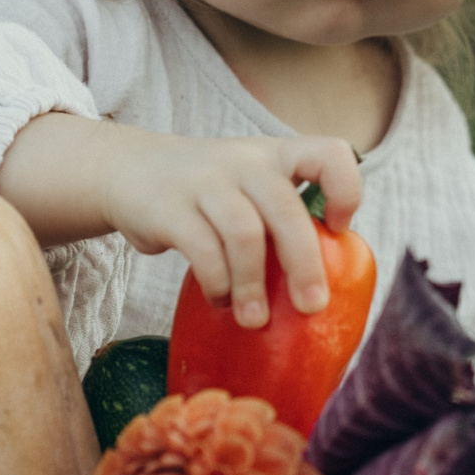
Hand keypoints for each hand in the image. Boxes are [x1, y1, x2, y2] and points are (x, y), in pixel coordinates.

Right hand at [0, 115, 362, 329]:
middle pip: (285, 208)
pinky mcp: (169, 207)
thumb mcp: (249, 185)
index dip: (346, 190)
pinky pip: (203, 251)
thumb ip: (282, 217)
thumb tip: (320, 287)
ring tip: (255, 320)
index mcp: (276, 155)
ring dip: (253, 285)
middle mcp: (244, 162)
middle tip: (312, 307)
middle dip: (304, 264)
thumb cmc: (208, 192)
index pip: (329, 154)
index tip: (339, 228)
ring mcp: (205, 181)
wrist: (128, 170)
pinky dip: (217, 283)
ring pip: (244, 234)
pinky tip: (219, 300)